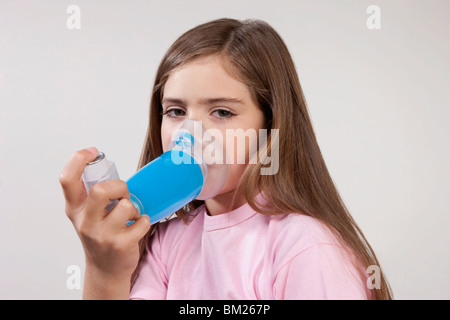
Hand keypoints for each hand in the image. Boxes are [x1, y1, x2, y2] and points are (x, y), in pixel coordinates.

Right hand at [59, 148, 150, 296]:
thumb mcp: (88, 214)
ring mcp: (102, 235)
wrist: (106, 269)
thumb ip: (92, 193)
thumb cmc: (100, 234)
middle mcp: (85, 221)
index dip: (78, 160)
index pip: (67, 179)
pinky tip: (138, 225)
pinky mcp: (120, 245)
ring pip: (125, 206)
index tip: (93, 152)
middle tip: (122, 195)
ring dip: (133, 207)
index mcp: (75, 209)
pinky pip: (141, 221)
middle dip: (119, 187)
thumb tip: (106, 166)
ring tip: (130, 215)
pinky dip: (144, 220)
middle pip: (101, 191)